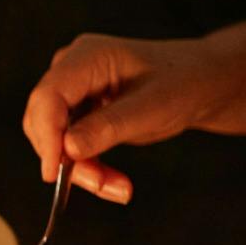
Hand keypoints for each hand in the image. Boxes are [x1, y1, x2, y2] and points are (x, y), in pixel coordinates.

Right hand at [20, 33, 244, 203]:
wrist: (201, 85)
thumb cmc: (184, 83)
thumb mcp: (152, 107)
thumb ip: (109, 126)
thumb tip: (68, 149)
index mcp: (87, 57)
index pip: (48, 97)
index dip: (47, 135)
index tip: (54, 172)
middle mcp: (72, 71)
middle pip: (44, 121)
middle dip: (66, 159)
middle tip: (101, 184)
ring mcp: (74, 93)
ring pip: (54, 141)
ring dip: (80, 170)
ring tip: (116, 187)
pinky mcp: (80, 114)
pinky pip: (68, 148)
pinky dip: (88, 169)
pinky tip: (113, 182)